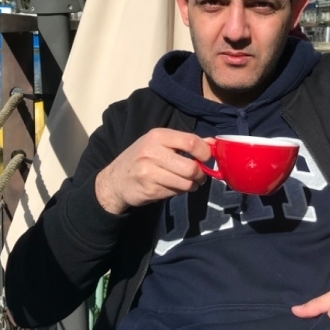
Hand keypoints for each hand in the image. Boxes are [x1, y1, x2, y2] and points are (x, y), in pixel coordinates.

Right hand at [95, 129, 211, 214]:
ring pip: (185, 183)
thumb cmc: (142, 158)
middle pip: (190, 167)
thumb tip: (214, 143)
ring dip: (191, 185)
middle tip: (199, 176)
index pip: (191, 142)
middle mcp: (152, 152)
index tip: (207, 159)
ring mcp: (149, 173)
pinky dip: (178, 192)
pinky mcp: (149, 190)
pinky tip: (170, 187)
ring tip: (186, 182)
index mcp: (157, 136)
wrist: (115, 180)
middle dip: (200, 174)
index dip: (205, 152)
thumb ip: (185, 142)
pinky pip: (175, 193)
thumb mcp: (159, 143)